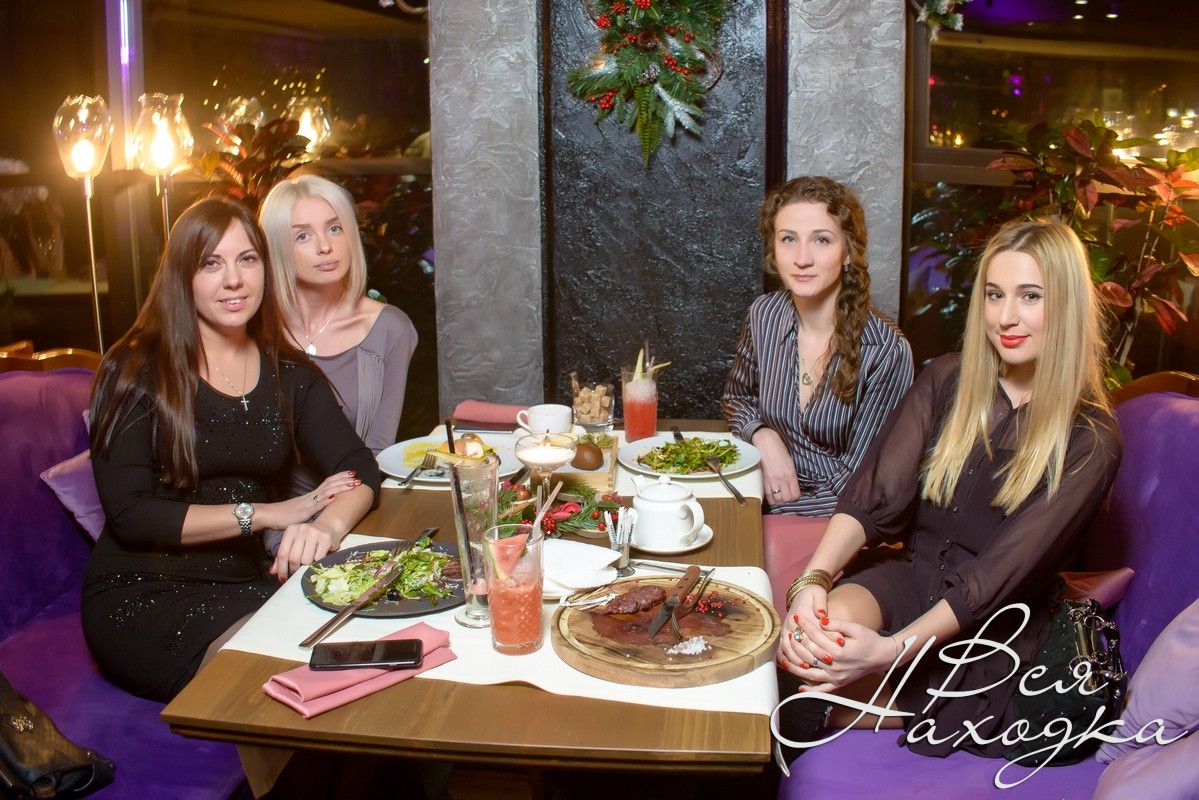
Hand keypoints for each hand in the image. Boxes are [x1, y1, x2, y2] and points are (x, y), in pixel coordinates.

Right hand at [259, 471, 360, 529]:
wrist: (269, 516)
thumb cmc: (285, 515)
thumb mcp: (304, 511)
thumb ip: (314, 508)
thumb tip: (325, 509)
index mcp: (312, 496)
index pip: (328, 483)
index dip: (340, 478)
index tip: (352, 474)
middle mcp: (311, 496)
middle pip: (330, 484)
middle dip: (344, 479)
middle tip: (357, 476)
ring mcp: (307, 502)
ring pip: (326, 492)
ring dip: (340, 487)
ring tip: (352, 484)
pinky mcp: (303, 512)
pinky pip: (315, 505)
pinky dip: (325, 501)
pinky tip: (333, 497)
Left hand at [270, 519, 340, 580]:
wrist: (328, 527)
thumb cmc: (308, 538)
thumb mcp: (293, 543)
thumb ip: (282, 556)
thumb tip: (273, 571)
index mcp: (291, 530)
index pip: (282, 553)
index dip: (282, 568)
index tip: (282, 578)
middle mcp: (302, 529)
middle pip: (294, 558)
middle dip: (294, 568)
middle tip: (297, 571)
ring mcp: (314, 533)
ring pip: (306, 560)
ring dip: (307, 566)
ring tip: (309, 563)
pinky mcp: (326, 538)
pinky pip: (318, 558)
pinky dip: (317, 562)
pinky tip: (318, 559)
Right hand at [752, 428, 800, 503]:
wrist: (766, 442)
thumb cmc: (779, 450)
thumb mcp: (790, 462)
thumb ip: (791, 475)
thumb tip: (792, 485)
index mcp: (791, 474)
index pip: (795, 494)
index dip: (795, 497)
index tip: (792, 495)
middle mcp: (782, 479)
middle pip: (787, 499)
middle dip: (787, 500)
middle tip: (785, 496)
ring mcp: (772, 480)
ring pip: (777, 499)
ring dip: (778, 500)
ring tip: (778, 497)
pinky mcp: (763, 480)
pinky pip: (768, 495)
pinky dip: (770, 498)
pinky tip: (771, 496)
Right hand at [778, 584, 835, 672]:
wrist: (799, 594)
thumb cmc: (811, 595)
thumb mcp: (817, 593)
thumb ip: (820, 603)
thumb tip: (822, 614)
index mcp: (801, 613)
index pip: (815, 628)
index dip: (829, 636)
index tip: (841, 643)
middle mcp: (791, 623)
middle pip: (804, 641)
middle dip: (817, 652)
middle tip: (830, 660)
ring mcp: (786, 630)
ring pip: (791, 649)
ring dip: (801, 659)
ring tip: (812, 667)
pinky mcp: (784, 636)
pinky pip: (783, 651)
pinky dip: (789, 660)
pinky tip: (799, 666)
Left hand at [784, 612, 899, 693]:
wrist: (883, 656)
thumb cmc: (870, 640)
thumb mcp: (856, 628)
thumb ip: (838, 624)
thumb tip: (821, 619)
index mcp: (840, 652)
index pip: (817, 637)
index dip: (806, 626)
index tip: (797, 617)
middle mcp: (837, 666)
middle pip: (811, 654)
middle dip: (798, 642)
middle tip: (788, 633)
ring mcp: (837, 677)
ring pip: (811, 674)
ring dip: (796, 667)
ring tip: (784, 660)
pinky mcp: (840, 684)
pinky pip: (823, 690)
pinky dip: (811, 691)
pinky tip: (800, 687)